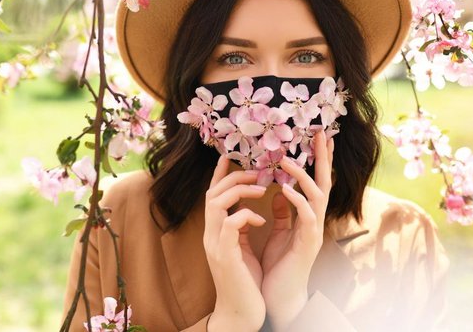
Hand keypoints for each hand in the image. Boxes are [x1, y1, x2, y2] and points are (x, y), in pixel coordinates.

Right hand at [204, 154, 267, 331]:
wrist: (241, 314)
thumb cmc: (246, 282)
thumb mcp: (243, 249)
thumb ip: (242, 228)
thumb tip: (253, 208)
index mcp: (216, 233)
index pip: (213, 196)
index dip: (219, 175)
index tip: (229, 157)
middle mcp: (211, 236)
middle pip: (212, 194)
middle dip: (233, 178)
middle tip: (256, 172)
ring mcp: (215, 246)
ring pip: (216, 204)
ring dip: (239, 192)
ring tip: (261, 189)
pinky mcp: (225, 256)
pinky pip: (229, 225)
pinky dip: (245, 215)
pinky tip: (261, 220)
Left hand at [259, 129, 334, 329]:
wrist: (280, 295)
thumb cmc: (280, 264)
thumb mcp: (279, 233)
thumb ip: (283, 213)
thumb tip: (280, 193)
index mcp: (307, 215)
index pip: (314, 181)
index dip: (317, 159)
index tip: (316, 136)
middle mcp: (315, 220)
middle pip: (324, 182)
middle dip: (323, 158)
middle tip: (322, 133)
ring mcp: (314, 231)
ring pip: (318, 196)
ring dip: (304, 176)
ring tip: (288, 160)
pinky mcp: (308, 243)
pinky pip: (306, 217)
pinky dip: (297, 201)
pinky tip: (284, 190)